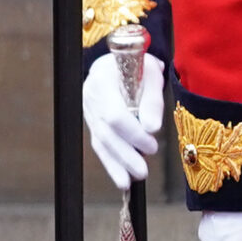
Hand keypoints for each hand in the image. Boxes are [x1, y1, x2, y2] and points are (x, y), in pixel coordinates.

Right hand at [82, 51, 164, 190]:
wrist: (120, 61)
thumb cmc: (138, 65)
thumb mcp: (150, 72)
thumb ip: (152, 99)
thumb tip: (152, 128)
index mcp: (103, 80)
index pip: (114, 114)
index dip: (132, 132)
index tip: (152, 139)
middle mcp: (91, 96)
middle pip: (106, 131)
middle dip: (125, 153)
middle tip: (144, 170)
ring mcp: (89, 111)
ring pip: (101, 141)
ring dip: (118, 163)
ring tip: (133, 180)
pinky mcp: (93, 122)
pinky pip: (100, 145)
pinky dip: (111, 164)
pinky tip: (122, 179)